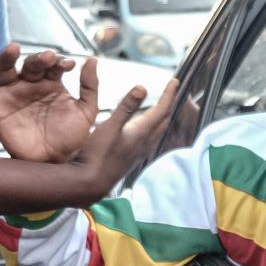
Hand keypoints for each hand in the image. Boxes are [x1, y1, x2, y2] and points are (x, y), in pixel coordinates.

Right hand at [0, 47, 97, 162]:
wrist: (53, 163)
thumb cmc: (70, 138)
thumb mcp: (86, 112)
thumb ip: (90, 87)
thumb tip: (92, 60)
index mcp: (52, 84)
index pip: (53, 66)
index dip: (59, 62)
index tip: (68, 65)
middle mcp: (32, 85)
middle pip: (30, 64)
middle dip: (38, 59)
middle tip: (47, 57)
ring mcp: (13, 93)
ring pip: (6, 69)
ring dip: (7, 57)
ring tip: (13, 49)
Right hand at [59, 77, 179, 203]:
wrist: (89, 183)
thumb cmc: (97, 155)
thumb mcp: (109, 126)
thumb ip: (126, 107)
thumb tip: (142, 87)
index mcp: (141, 132)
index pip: (162, 110)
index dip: (169, 94)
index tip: (175, 82)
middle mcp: (145, 143)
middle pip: (164, 120)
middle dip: (170, 104)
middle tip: (172, 92)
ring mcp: (139, 152)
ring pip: (158, 131)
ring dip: (162, 117)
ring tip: (162, 108)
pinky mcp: (132, 158)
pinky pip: (150, 139)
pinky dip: (153, 128)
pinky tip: (145, 130)